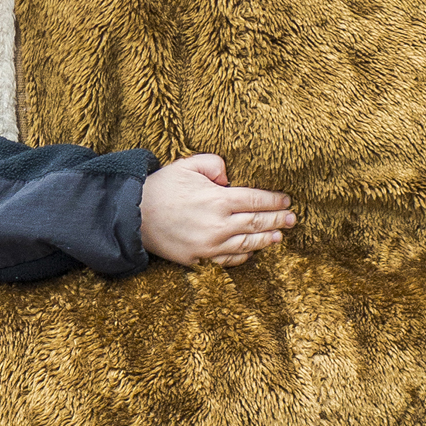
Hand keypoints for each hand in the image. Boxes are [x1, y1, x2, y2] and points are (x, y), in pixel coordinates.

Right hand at [140, 152, 295, 266]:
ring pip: (247, 244)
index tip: (286, 200)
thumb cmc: (161, 187)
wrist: (133, 216)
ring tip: (279, 236)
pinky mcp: (199, 260)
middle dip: (277, 220)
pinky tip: (252, 251)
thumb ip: (214, 165)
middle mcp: (218, 225)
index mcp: (218, 200)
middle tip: (292, 219)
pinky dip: (243, 256)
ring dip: (266, 240)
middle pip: (256, 224)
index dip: (274, 201)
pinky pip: (228, 261)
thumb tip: (230, 177)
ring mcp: (209, 246)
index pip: (256, 200)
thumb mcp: (187, 165)